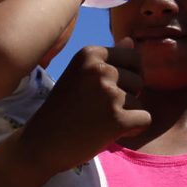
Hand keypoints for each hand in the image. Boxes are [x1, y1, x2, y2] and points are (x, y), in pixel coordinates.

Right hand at [10, 40, 148, 178]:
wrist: (42, 145)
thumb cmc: (62, 111)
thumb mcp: (80, 77)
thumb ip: (106, 60)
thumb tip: (131, 41)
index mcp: (89, 54)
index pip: (133, 58)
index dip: (124, 79)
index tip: (98, 93)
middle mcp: (100, 69)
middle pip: (138, 79)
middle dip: (126, 97)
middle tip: (96, 110)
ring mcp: (109, 94)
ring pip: (140, 101)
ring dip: (125, 115)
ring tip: (97, 122)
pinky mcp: (117, 119)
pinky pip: (145, 120)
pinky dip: (132, 130)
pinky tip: (107, 133)